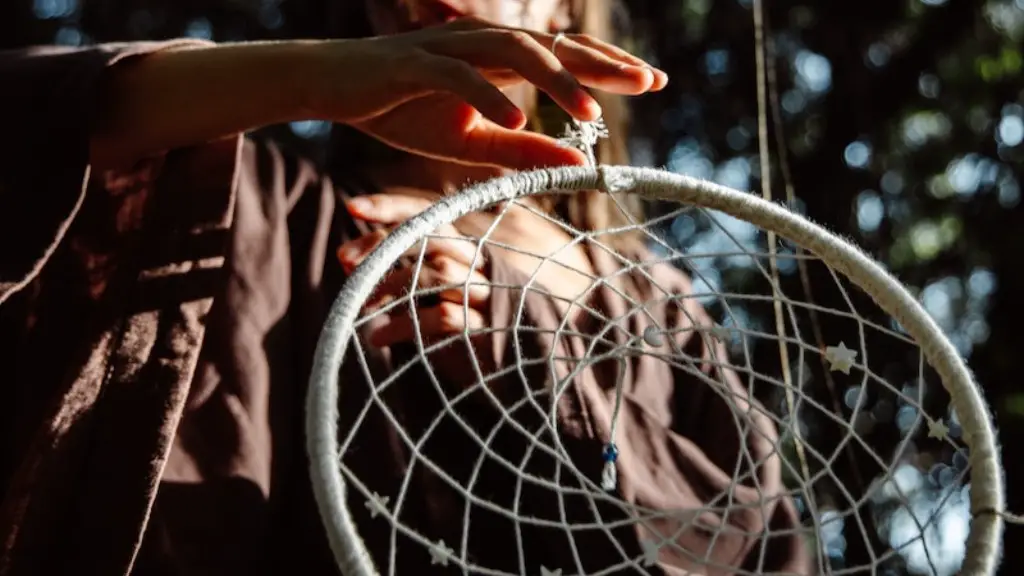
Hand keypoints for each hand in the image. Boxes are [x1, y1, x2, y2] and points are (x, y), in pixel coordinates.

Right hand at [308, 17, 666, 169]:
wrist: (334, 87)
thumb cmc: (403, 110)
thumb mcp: (470, 142)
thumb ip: (522, 150)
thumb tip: (577, 162)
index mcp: (498, 60)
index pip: (564, 58)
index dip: (608, 69)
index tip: (654, 82)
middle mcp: (480, 44)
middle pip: (551, 46)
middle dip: (600, 65)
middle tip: (647, 83)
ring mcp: (448, 49)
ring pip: (512, 53)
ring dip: (553, 81)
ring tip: (588, 113)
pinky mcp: (414, 64)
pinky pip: (458, 76)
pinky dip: (488, 97)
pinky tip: (517, 120)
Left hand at [337, 192, 490, 346]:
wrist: (514, 370)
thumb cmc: (463, 328)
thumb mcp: (429, 297)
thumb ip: (399, 277)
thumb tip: (347, 260)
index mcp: (464, 249)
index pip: (428, 215)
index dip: (390, 207)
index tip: (352, 207)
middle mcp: (479, 264)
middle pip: (433, 236)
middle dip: (385, 243)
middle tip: (344, 258)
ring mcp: (487, 294)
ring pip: (441, 272)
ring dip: (394, 283)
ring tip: (362, 304)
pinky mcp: (488, 328)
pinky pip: (446, 317)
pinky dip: (406, 325)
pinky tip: (378, 338)